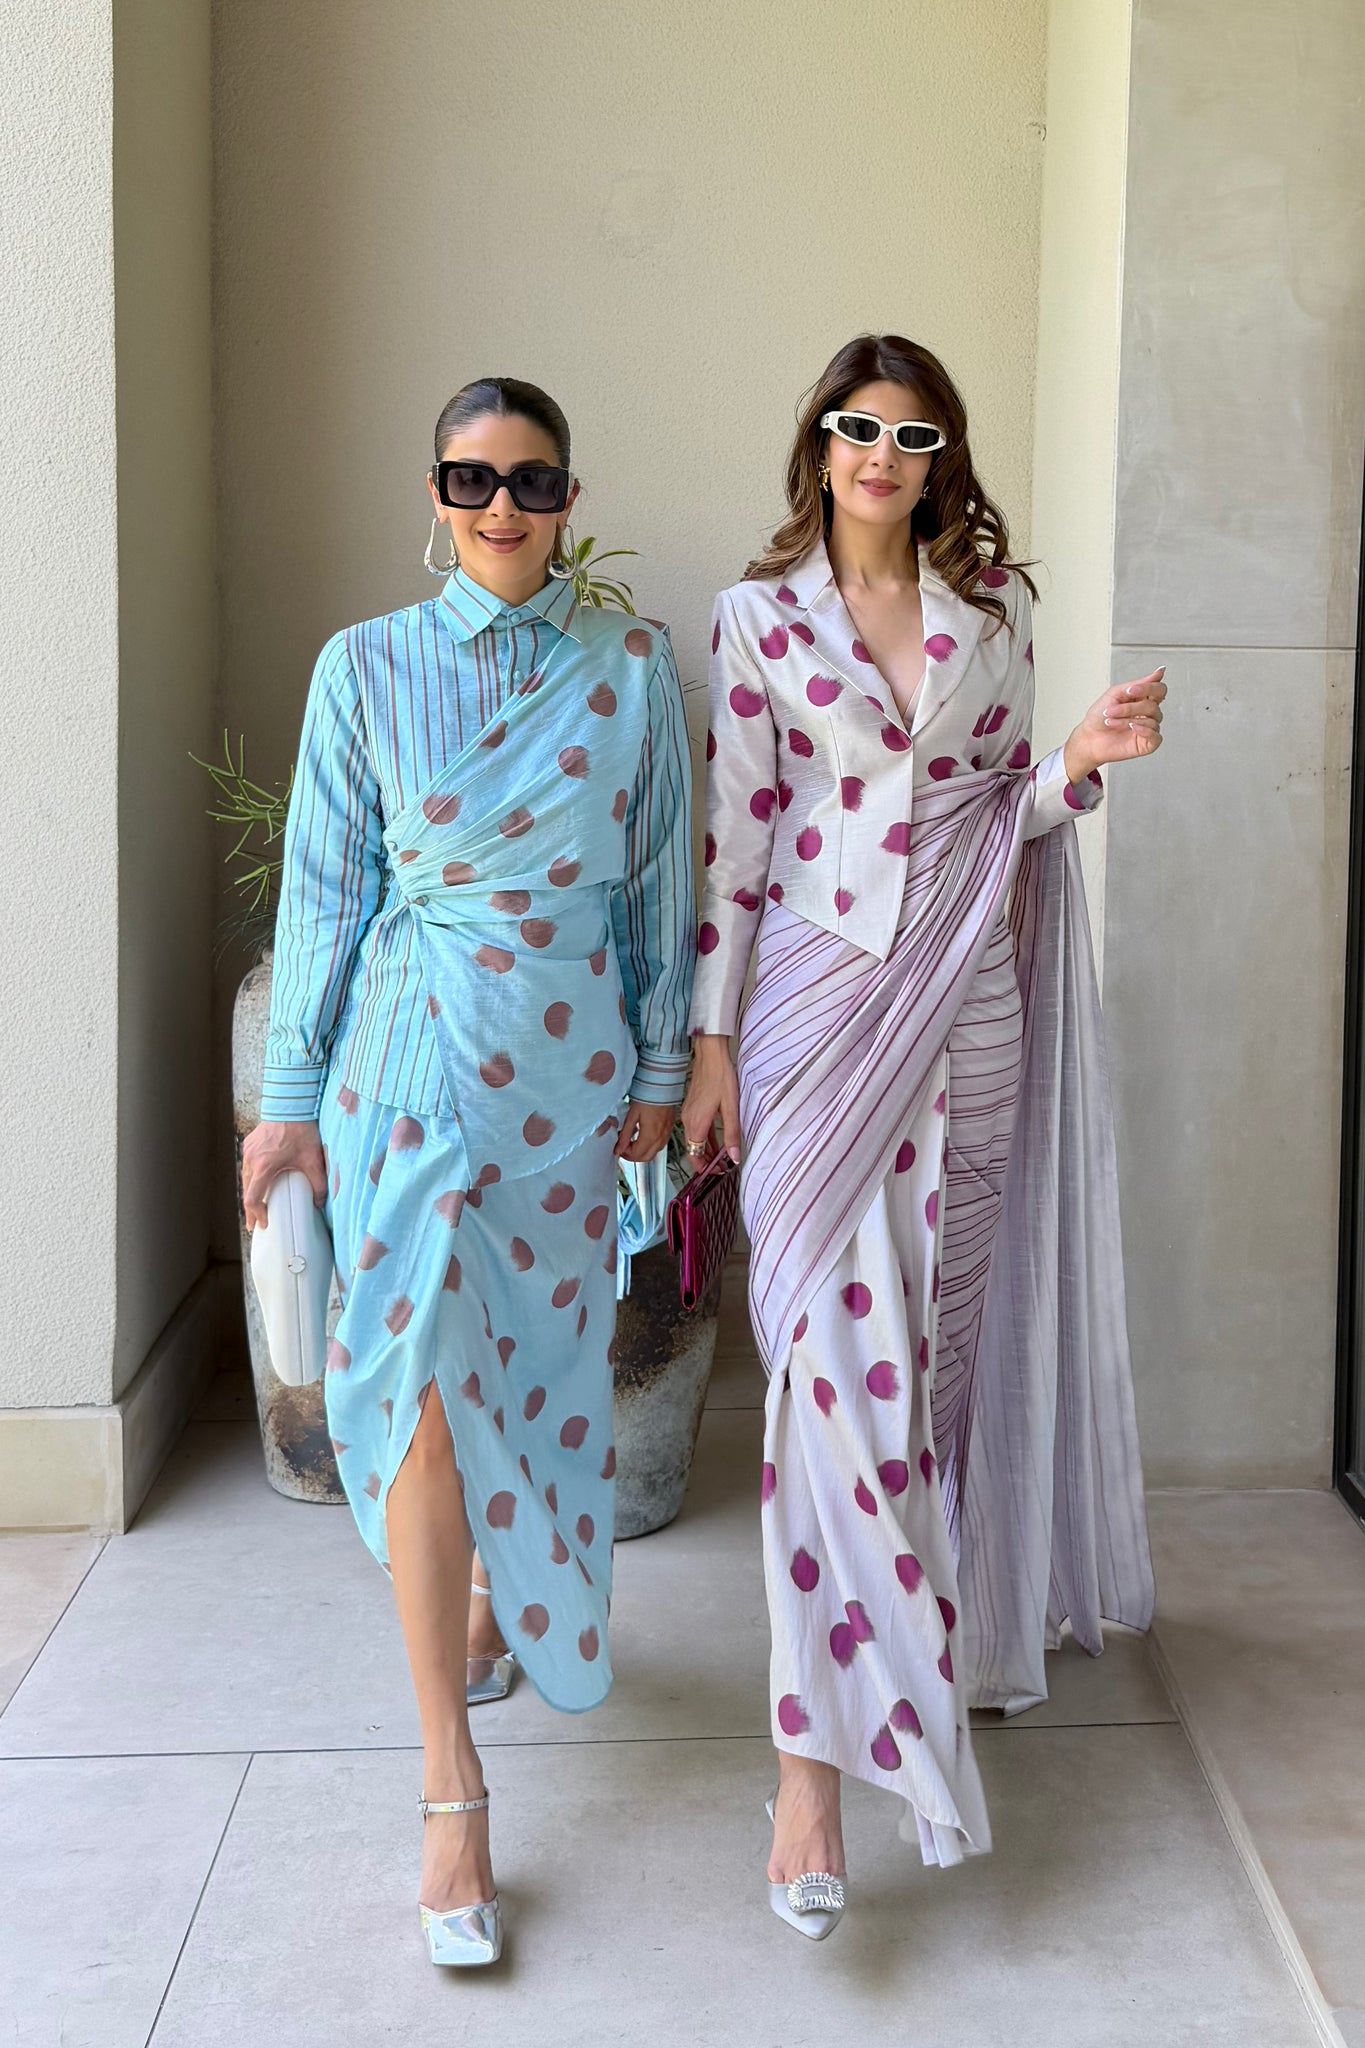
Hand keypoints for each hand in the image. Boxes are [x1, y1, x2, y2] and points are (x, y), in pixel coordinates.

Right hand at [242, 1119, 327, 1231]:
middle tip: (255, 1223)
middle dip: (251, 1209)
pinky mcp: (250, 1143)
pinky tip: (258, 1184)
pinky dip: (251, 1179)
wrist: (291, 1104)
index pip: (252, 1198)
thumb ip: (318, 1183)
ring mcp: (249, 1150)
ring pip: (244, 1179)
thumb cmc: (301, 1129)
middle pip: (246, 1191)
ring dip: (250, 1193)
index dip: (257, 1214)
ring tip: (256, 1206)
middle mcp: (252, 1159)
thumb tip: (320, 1202)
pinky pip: (247, 1166)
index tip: (264, 1223)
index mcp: (264, 1166)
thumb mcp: (313, 1159)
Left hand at [614, 1100, 676, 1162]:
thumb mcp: (631, 1116)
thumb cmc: (648, 1096)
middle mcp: (660, 1137)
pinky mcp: (669, 1129)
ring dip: (642, 1152)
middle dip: (634, 1156)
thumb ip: (625, 1135)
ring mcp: (667, 1134)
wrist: (662, 1086)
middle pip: (646, 1158)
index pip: (637, 1155)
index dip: (626, 1154)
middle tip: (625, 1148)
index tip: (620, 1147)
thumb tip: (618, 1149)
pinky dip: (651, 1146)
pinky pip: (660, 1144)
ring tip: (633, 1141)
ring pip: (654, 1153)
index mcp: (650, 1135)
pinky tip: (644, 1137)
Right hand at [682, 1035, 741, 1163]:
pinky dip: (704, 1139)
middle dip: (706, 1162)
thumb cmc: (720, 1077)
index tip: (718, 1172)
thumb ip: (732, 1134)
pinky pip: (695, 1129)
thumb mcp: (730, 1108)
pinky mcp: (691, 1107)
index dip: (705, 1168)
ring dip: (705, 1151)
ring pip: (694, 1140)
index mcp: (695, 1124)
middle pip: (693, 1150)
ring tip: (721, 1157)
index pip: (695, 1156)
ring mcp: (688, 1113)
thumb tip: (734, 1157)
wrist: (710, 1055)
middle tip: (722, 1167)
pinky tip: (715, 1140)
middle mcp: (688, 1121)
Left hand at [1063, 667, 1166, 781]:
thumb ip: (1139, 683)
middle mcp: (1147, 714)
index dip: (1148, 688)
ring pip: (1151, 720)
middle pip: (1153, 705)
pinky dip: (1144, 730)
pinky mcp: (1147, 744)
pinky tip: (1131, 727)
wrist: (1088, 738)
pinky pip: (1155, 736)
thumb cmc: (1098, 716)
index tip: (1130, 690)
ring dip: (1127, 719)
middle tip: (1112, 710)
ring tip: (1111, 722)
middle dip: (1130, 707)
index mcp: (1142, 699)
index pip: (1159, 690)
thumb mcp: (1116, 693)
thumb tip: (1160, 672)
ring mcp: (1149, 728)